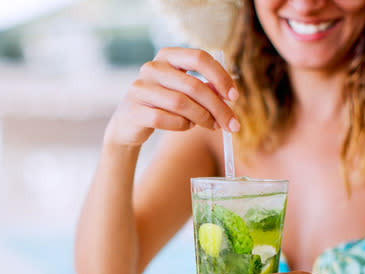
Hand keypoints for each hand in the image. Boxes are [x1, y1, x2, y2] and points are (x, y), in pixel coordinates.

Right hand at [103, 47, 239, 148]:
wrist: (129, 123)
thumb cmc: (163, 104)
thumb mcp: (185, 92)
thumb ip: (206, 89)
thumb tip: (230, 95)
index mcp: (168, 56)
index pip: (199, 58)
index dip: (220, 77)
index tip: (235, 97)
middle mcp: (152, 68)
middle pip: (193, 85)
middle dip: (218, 107)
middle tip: (231, 125)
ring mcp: (140, 88)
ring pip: (181, 103)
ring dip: (202, 118)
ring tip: (211, 126)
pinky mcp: (133, 110)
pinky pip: (165, 119)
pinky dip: (181, 125)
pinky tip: (186, 126)